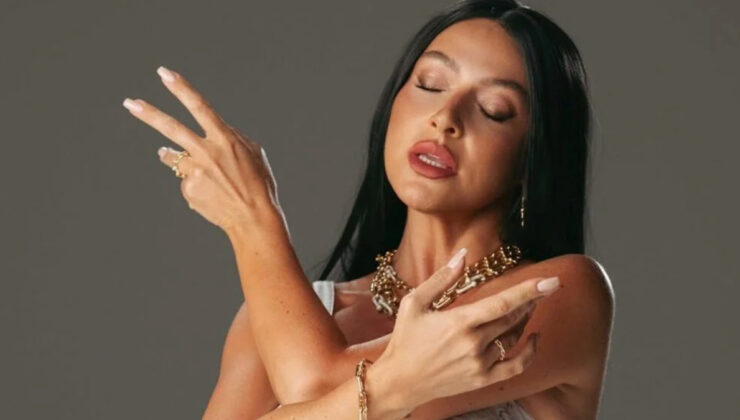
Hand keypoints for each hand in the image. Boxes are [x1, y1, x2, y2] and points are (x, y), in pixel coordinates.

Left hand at [122, 66, 289, 237]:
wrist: (254, 218)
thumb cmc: (258, 184)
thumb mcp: (253, 153)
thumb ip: (231, 137)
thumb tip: (213, 128)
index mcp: (225, 139)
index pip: (199, 107)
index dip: (181, 89)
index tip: (164, 74)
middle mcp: (207, 152)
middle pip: (172, 128)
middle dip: (149, 114)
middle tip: (129, 103)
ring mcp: (195, 171)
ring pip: (171, 156)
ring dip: (169, 155)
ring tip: (176, 158)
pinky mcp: (189, 189)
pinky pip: (185, 180)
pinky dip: (194, 183)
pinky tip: (209, 194)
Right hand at [372, 248, 560, 408]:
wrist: (400, 381)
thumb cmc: (405, 339)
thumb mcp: (414, 303)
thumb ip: (441, 279)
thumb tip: (462, 255)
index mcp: (459, 322)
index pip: (503, 303)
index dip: (529, 290)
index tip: (551, 280)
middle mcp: (473, 344)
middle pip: (513, 317)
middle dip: (531, 300)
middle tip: (543, 287)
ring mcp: (480, 363)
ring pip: (514, 337)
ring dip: (525, 319)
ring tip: (528, 306)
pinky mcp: (482, 379)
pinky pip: (516, 366)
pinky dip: (529, 352)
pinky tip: (534, 338)